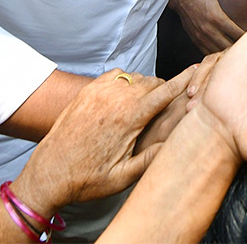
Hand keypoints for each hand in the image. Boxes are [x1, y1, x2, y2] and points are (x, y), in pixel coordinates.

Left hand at [15, 68, 197, 211]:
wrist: (49, 172)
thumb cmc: (87, 178)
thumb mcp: (123, 177)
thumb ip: (152, 158)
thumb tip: (177, 143)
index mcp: (129, 117)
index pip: (165, 92)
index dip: (184, 80)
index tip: (197, 69)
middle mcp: (116, 98)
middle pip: (152, 82)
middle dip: (162, 91)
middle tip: (163, 109)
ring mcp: (100, 90)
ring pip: (136, 77)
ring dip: (144, 87)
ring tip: (142, 108)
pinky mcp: (89, 89)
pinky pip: (118, 74)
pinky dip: (126, 81)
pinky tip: (124, 98)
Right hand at [173, 0, 243, 53]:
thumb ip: (231, 6)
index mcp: (218, 17)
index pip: (238, 33)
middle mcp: (210, 29)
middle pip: (229, 46)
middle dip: (240, 48)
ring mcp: (202, 36)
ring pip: (219, 52)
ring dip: (228, 54)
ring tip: (238, 55)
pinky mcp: (196, 40)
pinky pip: (208, 53)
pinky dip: (217, 55)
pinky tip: (224, 55)